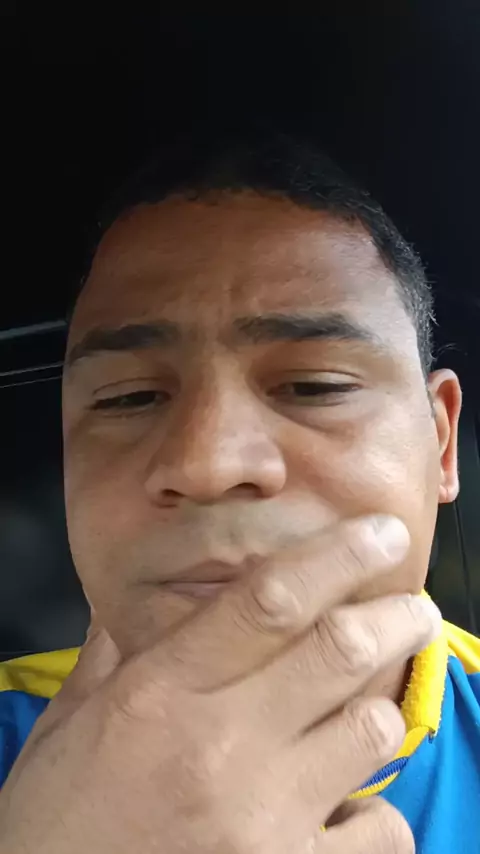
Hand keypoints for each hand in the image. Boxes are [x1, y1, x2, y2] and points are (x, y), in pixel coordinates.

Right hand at [0, 515, 437, 852]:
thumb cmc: (56, 821)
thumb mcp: (67, 726)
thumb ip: (112, 655)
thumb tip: (134, 602)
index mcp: (161, 693)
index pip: (268, 601)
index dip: (337, 556)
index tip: (381, 533)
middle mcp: (220, 747)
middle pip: (340, 652)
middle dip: (395, 618)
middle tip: (412, 608)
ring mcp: (262, 821)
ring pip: (372, 732)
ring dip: (379, 709)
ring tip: (366, 705)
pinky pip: (380, 831)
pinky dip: (375, 812)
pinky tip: (345, 804)